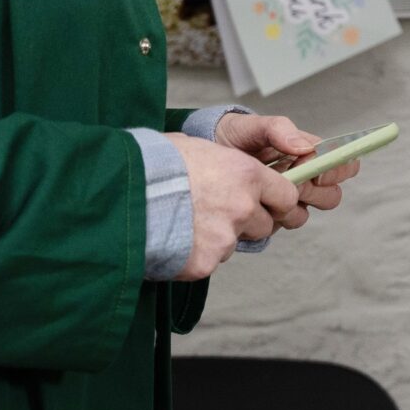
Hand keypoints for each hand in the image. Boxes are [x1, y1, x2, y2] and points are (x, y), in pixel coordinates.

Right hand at [168, 130, 302, 279]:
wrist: (123, 191)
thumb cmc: (155, 163)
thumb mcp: (198, 148)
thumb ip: (228, 164)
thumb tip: (237, 170)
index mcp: (246, 174)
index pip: (287, 196)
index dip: (275, 200)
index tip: (265, 202)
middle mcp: (243, 206)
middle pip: (264, 224)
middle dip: (245, 221)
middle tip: (214, 212)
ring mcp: (225, 237)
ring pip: (234, 243)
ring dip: (218, 237)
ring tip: (186, 222)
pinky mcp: (206, 262)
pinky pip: (209, 261)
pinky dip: (195, 255)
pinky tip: (174, 238)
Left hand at [211, 111, 362, 210]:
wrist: (206, 153)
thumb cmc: (234, 136)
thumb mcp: (253, 125)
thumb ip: (279, 129)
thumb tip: (305, 147)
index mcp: (309, 154)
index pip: (344, 165)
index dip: (337, 172)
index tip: (316, 173)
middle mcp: (304, 178)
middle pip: (331, 196)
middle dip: (312, 193)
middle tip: (289, 182)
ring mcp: (287, 199)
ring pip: (304, 215)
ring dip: (287, 208)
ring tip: (264, 193)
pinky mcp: (270, 215)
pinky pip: (279, 225)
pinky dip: (267, 217)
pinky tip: (252, 202)